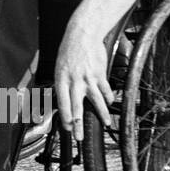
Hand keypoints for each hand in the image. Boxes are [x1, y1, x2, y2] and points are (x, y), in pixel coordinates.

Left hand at [54, 21, 114, 141]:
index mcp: (61, 79)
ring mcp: (89, 78)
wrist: (83, 34)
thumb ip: (63, 84)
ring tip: (106, 123)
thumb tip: (64, 99)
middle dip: (78, 124)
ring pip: (96, 100)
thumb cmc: (69, 50)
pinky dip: (109, 97)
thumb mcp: (60, 67)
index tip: (67, 128)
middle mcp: (75, 80)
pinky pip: (106, 89)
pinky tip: (110, 103)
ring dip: (102, 114)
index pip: (62, 102)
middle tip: (79, 137)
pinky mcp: (101, 74)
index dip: (65, 117)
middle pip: (77, 106)